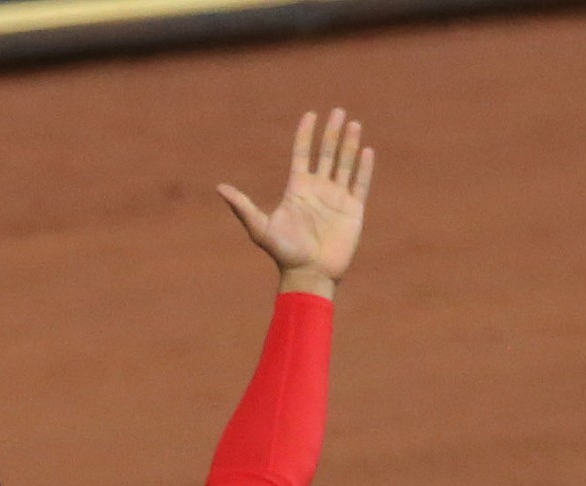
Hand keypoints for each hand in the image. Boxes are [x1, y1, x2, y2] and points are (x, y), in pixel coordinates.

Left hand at [219, 110, 375, 295]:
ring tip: (354, 124)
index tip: (310, 114)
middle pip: (326, 154)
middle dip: (331, 132)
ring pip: (344, 164)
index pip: (302, 154)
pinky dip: (363, 168)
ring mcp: (336, 199)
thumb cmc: (284, 254)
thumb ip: (242, 207)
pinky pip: (360, 184)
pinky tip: (366, 151)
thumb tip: (219, 188)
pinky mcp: (353, 211)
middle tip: (338, 111)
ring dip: (349, 144)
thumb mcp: (260, 228)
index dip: (306, 134)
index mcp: (298, 189)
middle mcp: (318, 190)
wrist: (309, 275)